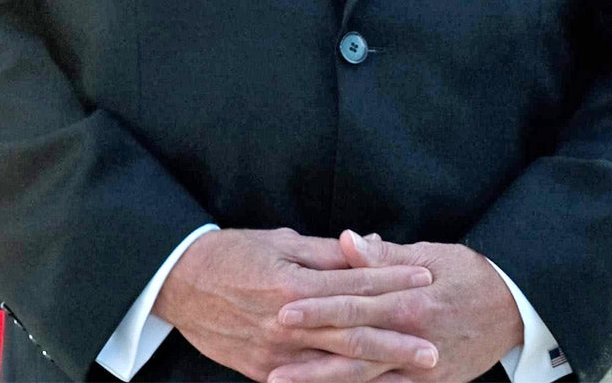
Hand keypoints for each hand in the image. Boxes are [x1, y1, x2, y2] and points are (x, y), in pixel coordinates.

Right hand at [154, 228, 434, 382]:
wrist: (179, 284)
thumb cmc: (233, 254)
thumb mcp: (282, 243)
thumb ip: (328, 253)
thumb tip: (369, 246)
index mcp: (294, 286)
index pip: (356, 284)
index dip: (394, 281)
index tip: (428, 279)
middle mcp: (286, 325)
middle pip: (351, 336)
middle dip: (395, 344)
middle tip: (433, 351)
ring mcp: (273, 355)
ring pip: (333, 367)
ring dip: (374, 372)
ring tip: (409, 377)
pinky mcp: (261, 372)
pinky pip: (307, 382)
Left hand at [270, 231, 523, 382]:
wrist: (518, 311)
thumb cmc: (474, 275)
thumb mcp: (435, 255)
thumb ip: (386, 257)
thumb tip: (347, 241)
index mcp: (412, 301)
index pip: (356, 305)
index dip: (318, 309)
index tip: (283, 310)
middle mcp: (413, 338)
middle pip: (352, 348)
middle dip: (308, 354)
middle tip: (269, 355)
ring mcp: (421, 368)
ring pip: (363, 377)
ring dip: (321, 380)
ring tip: (281, 381)